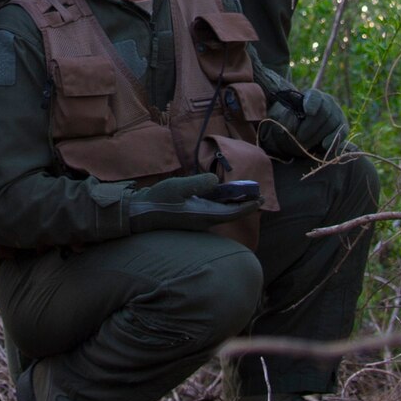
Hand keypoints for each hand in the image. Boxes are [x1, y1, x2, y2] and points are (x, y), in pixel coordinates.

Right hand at [126, 173, 249, 234]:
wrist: (139, 213)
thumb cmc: (158, 201)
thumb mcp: (177, 187)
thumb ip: (198, 183)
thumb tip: (216, 180)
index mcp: (203, 215)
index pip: (232, 213)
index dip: (248, 206)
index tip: (261, 199)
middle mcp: (203, 219)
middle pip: (229, 213)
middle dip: (244, 204)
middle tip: (257, 194)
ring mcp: (196, 218)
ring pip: (220, 211)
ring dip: (232, 202)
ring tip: (242, 192)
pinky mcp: (189, 215)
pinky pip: (210, 209)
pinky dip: (219, 201)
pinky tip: (219, 192)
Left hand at [263, 85, 347, 159]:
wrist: (298, 132)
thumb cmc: (288, 122)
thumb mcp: (282, 117)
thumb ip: (287, 118)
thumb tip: (293, 124)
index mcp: (311, 95)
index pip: (314, 96)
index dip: (313, 103)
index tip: (308, 112)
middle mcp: (327, 101)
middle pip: (324, 112)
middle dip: (310, 128)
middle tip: (299, 139)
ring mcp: (337, 112)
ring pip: (332, 123)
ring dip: (318, 136)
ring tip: (305, 146)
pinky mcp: (342, 126)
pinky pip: (342, 132)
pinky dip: (333, 139)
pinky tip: (324, 146)